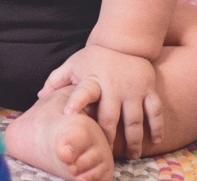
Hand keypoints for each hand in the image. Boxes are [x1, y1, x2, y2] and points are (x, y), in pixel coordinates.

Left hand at [38, 45, 163, 158]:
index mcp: (92, 78)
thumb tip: (40, 96)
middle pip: (110, 115)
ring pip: (134, 119)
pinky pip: (155, 111)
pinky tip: (155, 141)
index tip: (69, 115)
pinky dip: (157, 127)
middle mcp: (113, 84)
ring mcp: (133, 87)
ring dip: (133, 140)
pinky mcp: (148, 88)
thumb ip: (58, 79)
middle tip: (105, 151)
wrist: (123, 41)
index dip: (76, 102)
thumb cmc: (94, 58)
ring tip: (131, 155)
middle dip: (107, 135)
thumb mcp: (74, 63)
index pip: (83, 91)